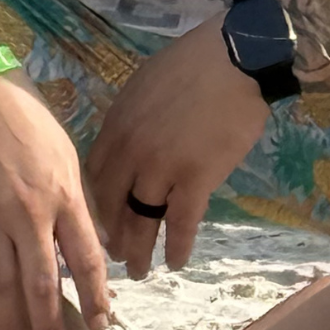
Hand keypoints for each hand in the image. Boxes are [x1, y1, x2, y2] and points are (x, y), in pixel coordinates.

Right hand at [0, 71, 111, 329]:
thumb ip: (78, 203)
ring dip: (5, 321)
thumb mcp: (66, 155)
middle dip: (49, 326)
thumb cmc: (27, 118)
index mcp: (62, 195)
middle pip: (40, 283)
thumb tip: (97, 247)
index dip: (95, 298)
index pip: (86, 260)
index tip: (102, 326)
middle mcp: (26, 211)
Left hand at [85, 18, 269, 277]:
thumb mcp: (144, 85)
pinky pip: (180, 223)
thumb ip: (129, 119)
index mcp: (117, 126)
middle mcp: (131, 152)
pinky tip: (175, 262)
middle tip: (115, 255)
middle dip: (111, 234)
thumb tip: (125, 145)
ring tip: (139, 270)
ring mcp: (162, 168)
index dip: (96, 204)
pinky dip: (176, 247)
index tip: (99, 221)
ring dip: (138, 250)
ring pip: (141, 220)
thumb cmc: (192, 63)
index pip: (95, 177)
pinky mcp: (196, 179)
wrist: (234, 58)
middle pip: (112, 205)